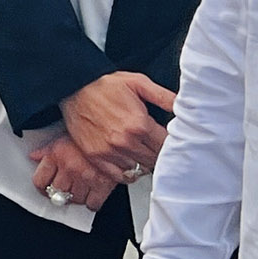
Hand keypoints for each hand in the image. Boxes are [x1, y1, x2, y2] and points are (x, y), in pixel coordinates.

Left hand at [28, 132, 126, 212]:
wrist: (114, 132)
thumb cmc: (91, 131)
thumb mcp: (64, 136)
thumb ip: (47, 149)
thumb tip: (34, 156)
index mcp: (57, 156)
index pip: (40, 181)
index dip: (42, 188)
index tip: (45, 189)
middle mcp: (70, 168)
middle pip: (57, 193)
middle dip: (60, 194)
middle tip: (65, 191)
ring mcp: (86, 178)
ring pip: (75, 199)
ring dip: (76, 197)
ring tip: (80, 190)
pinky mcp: (103, 185)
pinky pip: (93, 203)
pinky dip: (92, 203)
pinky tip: (93, 197)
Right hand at [60, 70, 176, 177]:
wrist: (73, 87)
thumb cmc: (104, 84)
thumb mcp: (138, 82)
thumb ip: (164, 96)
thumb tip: (184, 106)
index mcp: (139, 124)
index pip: (166, 146)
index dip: (170, 143)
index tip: (167, 139)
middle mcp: (125, 141)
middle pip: (154, 161)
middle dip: (157, 153)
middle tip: (154, 145)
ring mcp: (109, 151)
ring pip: (138, 170)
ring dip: (142, 163)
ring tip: (140, 151)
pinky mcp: (95, 157)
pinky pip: (119, 176)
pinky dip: (127, 172)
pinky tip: (128, 161)